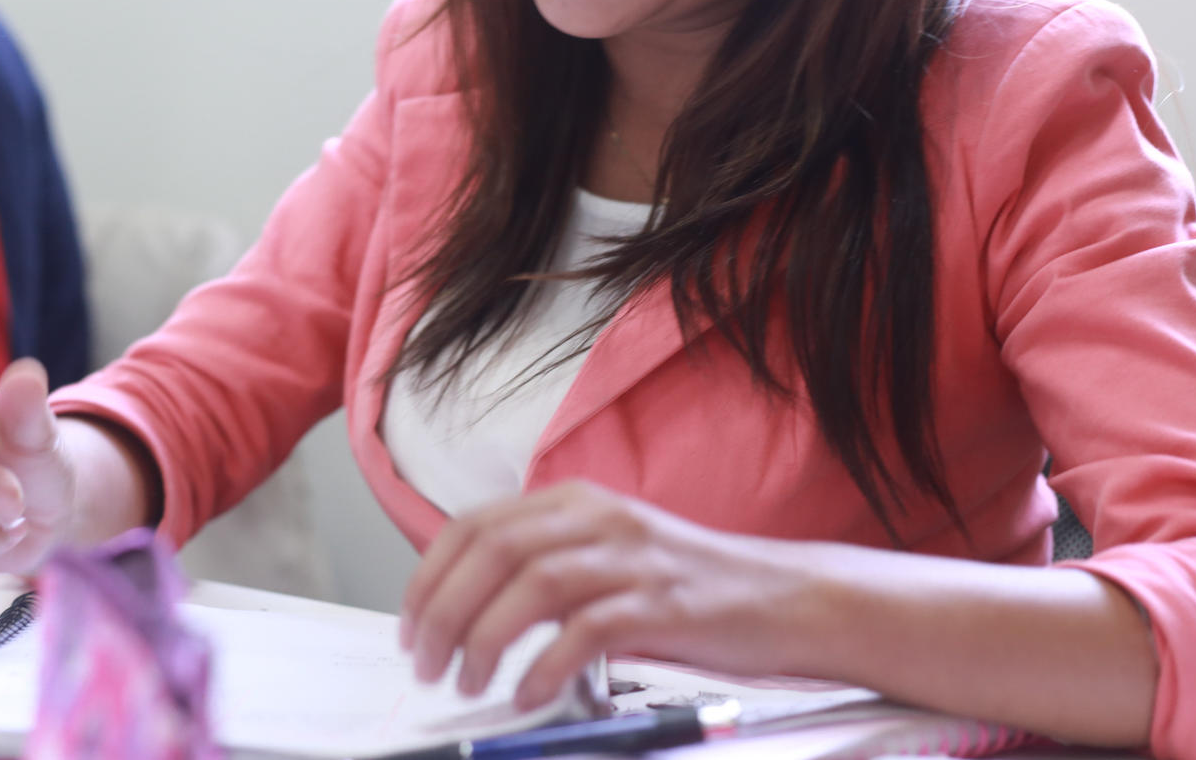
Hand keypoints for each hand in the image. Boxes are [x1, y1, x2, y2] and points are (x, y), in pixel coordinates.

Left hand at [399, 481, 802, 709]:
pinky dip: (547, 665)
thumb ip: (545, 567)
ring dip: (484, 639)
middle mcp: (598, 518)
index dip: (429, 577)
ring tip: (467, 683)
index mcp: (575, 502)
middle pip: (493, 552)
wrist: (786, 597)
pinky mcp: (663, 605)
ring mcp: (632, 558)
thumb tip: (464, 611)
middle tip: (427, 665)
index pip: (475, 525)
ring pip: (531, 585)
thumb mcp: (607, 555)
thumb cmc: (687, 589)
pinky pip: (587, 630)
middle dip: (443, 611)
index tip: (410, 627)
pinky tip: (529, 693)